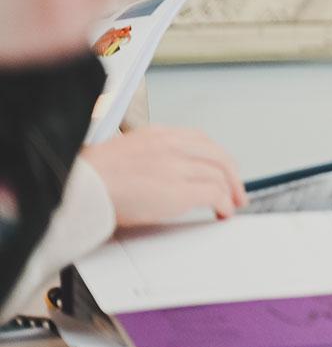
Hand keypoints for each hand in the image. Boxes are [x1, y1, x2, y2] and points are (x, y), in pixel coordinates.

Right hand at [81, 126, 246, 226]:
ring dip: (231, 191)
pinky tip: (222, 212)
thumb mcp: (124, 152)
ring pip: (220, 174)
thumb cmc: (91, 178)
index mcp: (158, 135)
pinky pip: (215, 194)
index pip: (200, 140)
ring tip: (231, 204)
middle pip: (217, 155)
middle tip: (236, 190)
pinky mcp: (180, 190)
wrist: (80, 188)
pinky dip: (224, 203)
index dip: (216, 157)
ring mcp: (178, 167)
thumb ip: (148, 156)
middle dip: (231, 174)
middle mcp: (173, 146)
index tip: (221, 168)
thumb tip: (158, 172)